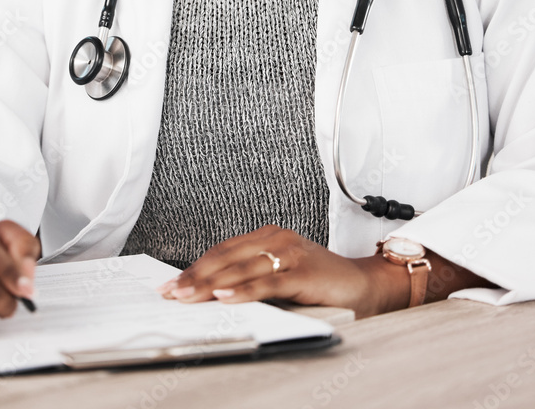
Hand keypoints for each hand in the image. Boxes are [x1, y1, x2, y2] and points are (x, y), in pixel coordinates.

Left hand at [156, 225, 410, 317]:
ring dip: (210, 285)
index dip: (195, 267)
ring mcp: (289, 253)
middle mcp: (276, 239)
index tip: (171, 284)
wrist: (364, 285)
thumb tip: (210, 295)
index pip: (222, 250)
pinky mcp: (301, 272)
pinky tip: (225, 298)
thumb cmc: (321, 282)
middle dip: (194, 276)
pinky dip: (242, 291)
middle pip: (226, 257)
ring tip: (187, 297)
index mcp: (268, 236)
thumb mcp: (281, 276)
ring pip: (240, 268)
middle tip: (170, 292)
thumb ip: (253, 277)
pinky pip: (266, 283)